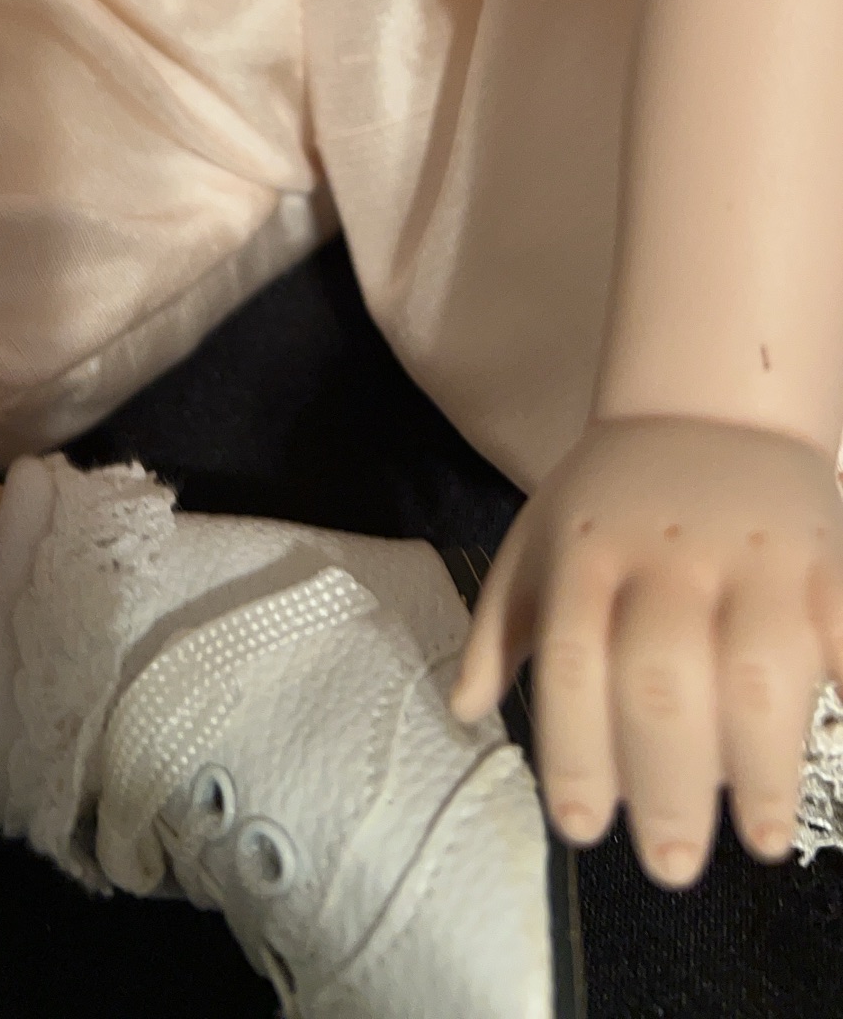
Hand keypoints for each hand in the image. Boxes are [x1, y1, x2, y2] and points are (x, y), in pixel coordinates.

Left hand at [449, 415, 842, 885]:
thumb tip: (463, 709)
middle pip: (663, 679)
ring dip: (759, 762)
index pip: (571, 662)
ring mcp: (752, 557)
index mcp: (587, 554)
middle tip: (669, 863)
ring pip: (757, 668)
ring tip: (756, 836)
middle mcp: (667, 556)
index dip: (574, 751)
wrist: (712, 406)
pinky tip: (841, 739)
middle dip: (665, 782)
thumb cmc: (615, 496)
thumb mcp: (538, 540)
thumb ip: (500, 626)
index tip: (583, 830)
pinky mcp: (825, 561)